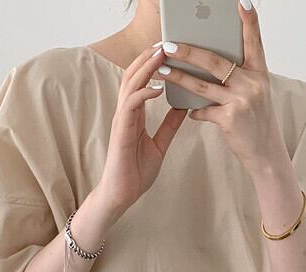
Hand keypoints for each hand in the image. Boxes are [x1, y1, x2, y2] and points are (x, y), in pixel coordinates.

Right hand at [96, 45, 187, 215]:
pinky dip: (144, 93)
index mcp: (134, 115)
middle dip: (148, 57)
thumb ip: (169, 126)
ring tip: (161, 55)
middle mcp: (126, 113)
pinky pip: (130, 105)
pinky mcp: (121, 131)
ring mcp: (122, 121)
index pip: (141, 81)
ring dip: (145, 68)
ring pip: (130, 84)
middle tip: (164, 42)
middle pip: (134, 75)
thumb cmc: (136, 172)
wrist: (122, 194)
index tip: (167, 50)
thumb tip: (184, 108)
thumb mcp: (160, 145)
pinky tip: (158, 88)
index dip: (152, 64)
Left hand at [155, 2, 287, 179]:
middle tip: (169, 44)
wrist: (266, 154)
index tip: (240, 2)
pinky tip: (188, 111)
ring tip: (162, 69)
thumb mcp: (255, 95)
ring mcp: (241, 101)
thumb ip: (239, 79)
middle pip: (215, 62)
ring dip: (179, 77)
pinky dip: (194, 111)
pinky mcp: (230, 119)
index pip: (254, 42)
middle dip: (189, 52)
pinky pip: (203, 111)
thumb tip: (210, 65)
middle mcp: (252, 84)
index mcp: (259, 74)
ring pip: (202, 85)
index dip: (248, 21)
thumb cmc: (257, 122)